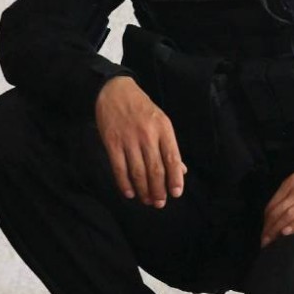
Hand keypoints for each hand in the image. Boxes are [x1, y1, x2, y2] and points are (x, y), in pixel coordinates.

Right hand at [95, 76, 185, 207]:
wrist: (114, 91)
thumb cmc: (141, 108)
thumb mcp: (161, 122)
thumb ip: (170, 146)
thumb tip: (181, 171)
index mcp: (163, 129)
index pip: (172, 158)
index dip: (175, 179)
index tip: (176, 193)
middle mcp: (147, 135)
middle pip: (155, 169)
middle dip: (158, 190)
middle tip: (160, 203)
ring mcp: (128, 139)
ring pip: (138, 172)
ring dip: (143, 190)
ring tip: (147, 200)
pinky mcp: (112, 143)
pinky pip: (119, 168)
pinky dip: (124, 184)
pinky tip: (130, 193)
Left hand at [261, 169, 293, 247]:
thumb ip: (291, 194)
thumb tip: (275, 215)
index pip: (274, 203)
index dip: (266, 221)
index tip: (263, 234)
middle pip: (280, 211)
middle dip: (269, 228)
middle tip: (265, 243)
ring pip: (290, 214)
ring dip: (279, 230)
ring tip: (273, 243)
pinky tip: (288, 234)